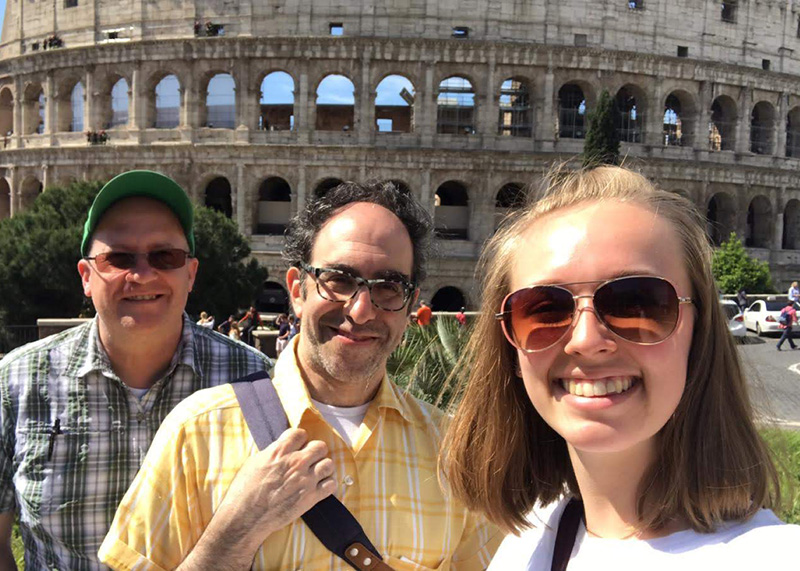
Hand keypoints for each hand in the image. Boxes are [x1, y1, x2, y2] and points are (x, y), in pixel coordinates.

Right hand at [217, 428, 335, 550]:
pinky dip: (327, 485)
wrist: (246, 518)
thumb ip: (273, 453)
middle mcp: (296, 463)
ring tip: (314, 473)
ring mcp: (305, 480)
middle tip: (308, 460)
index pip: (300, 433)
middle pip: (320, 446)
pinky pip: (331, 484)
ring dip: (322, 468)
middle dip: (314, 452)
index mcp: (280, 451)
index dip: (299, 440)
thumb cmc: (244, 491)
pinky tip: (318, 487)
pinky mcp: (311, 497)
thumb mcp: (254, 462)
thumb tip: (282, 449)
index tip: (297, 446)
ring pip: (329, 464)